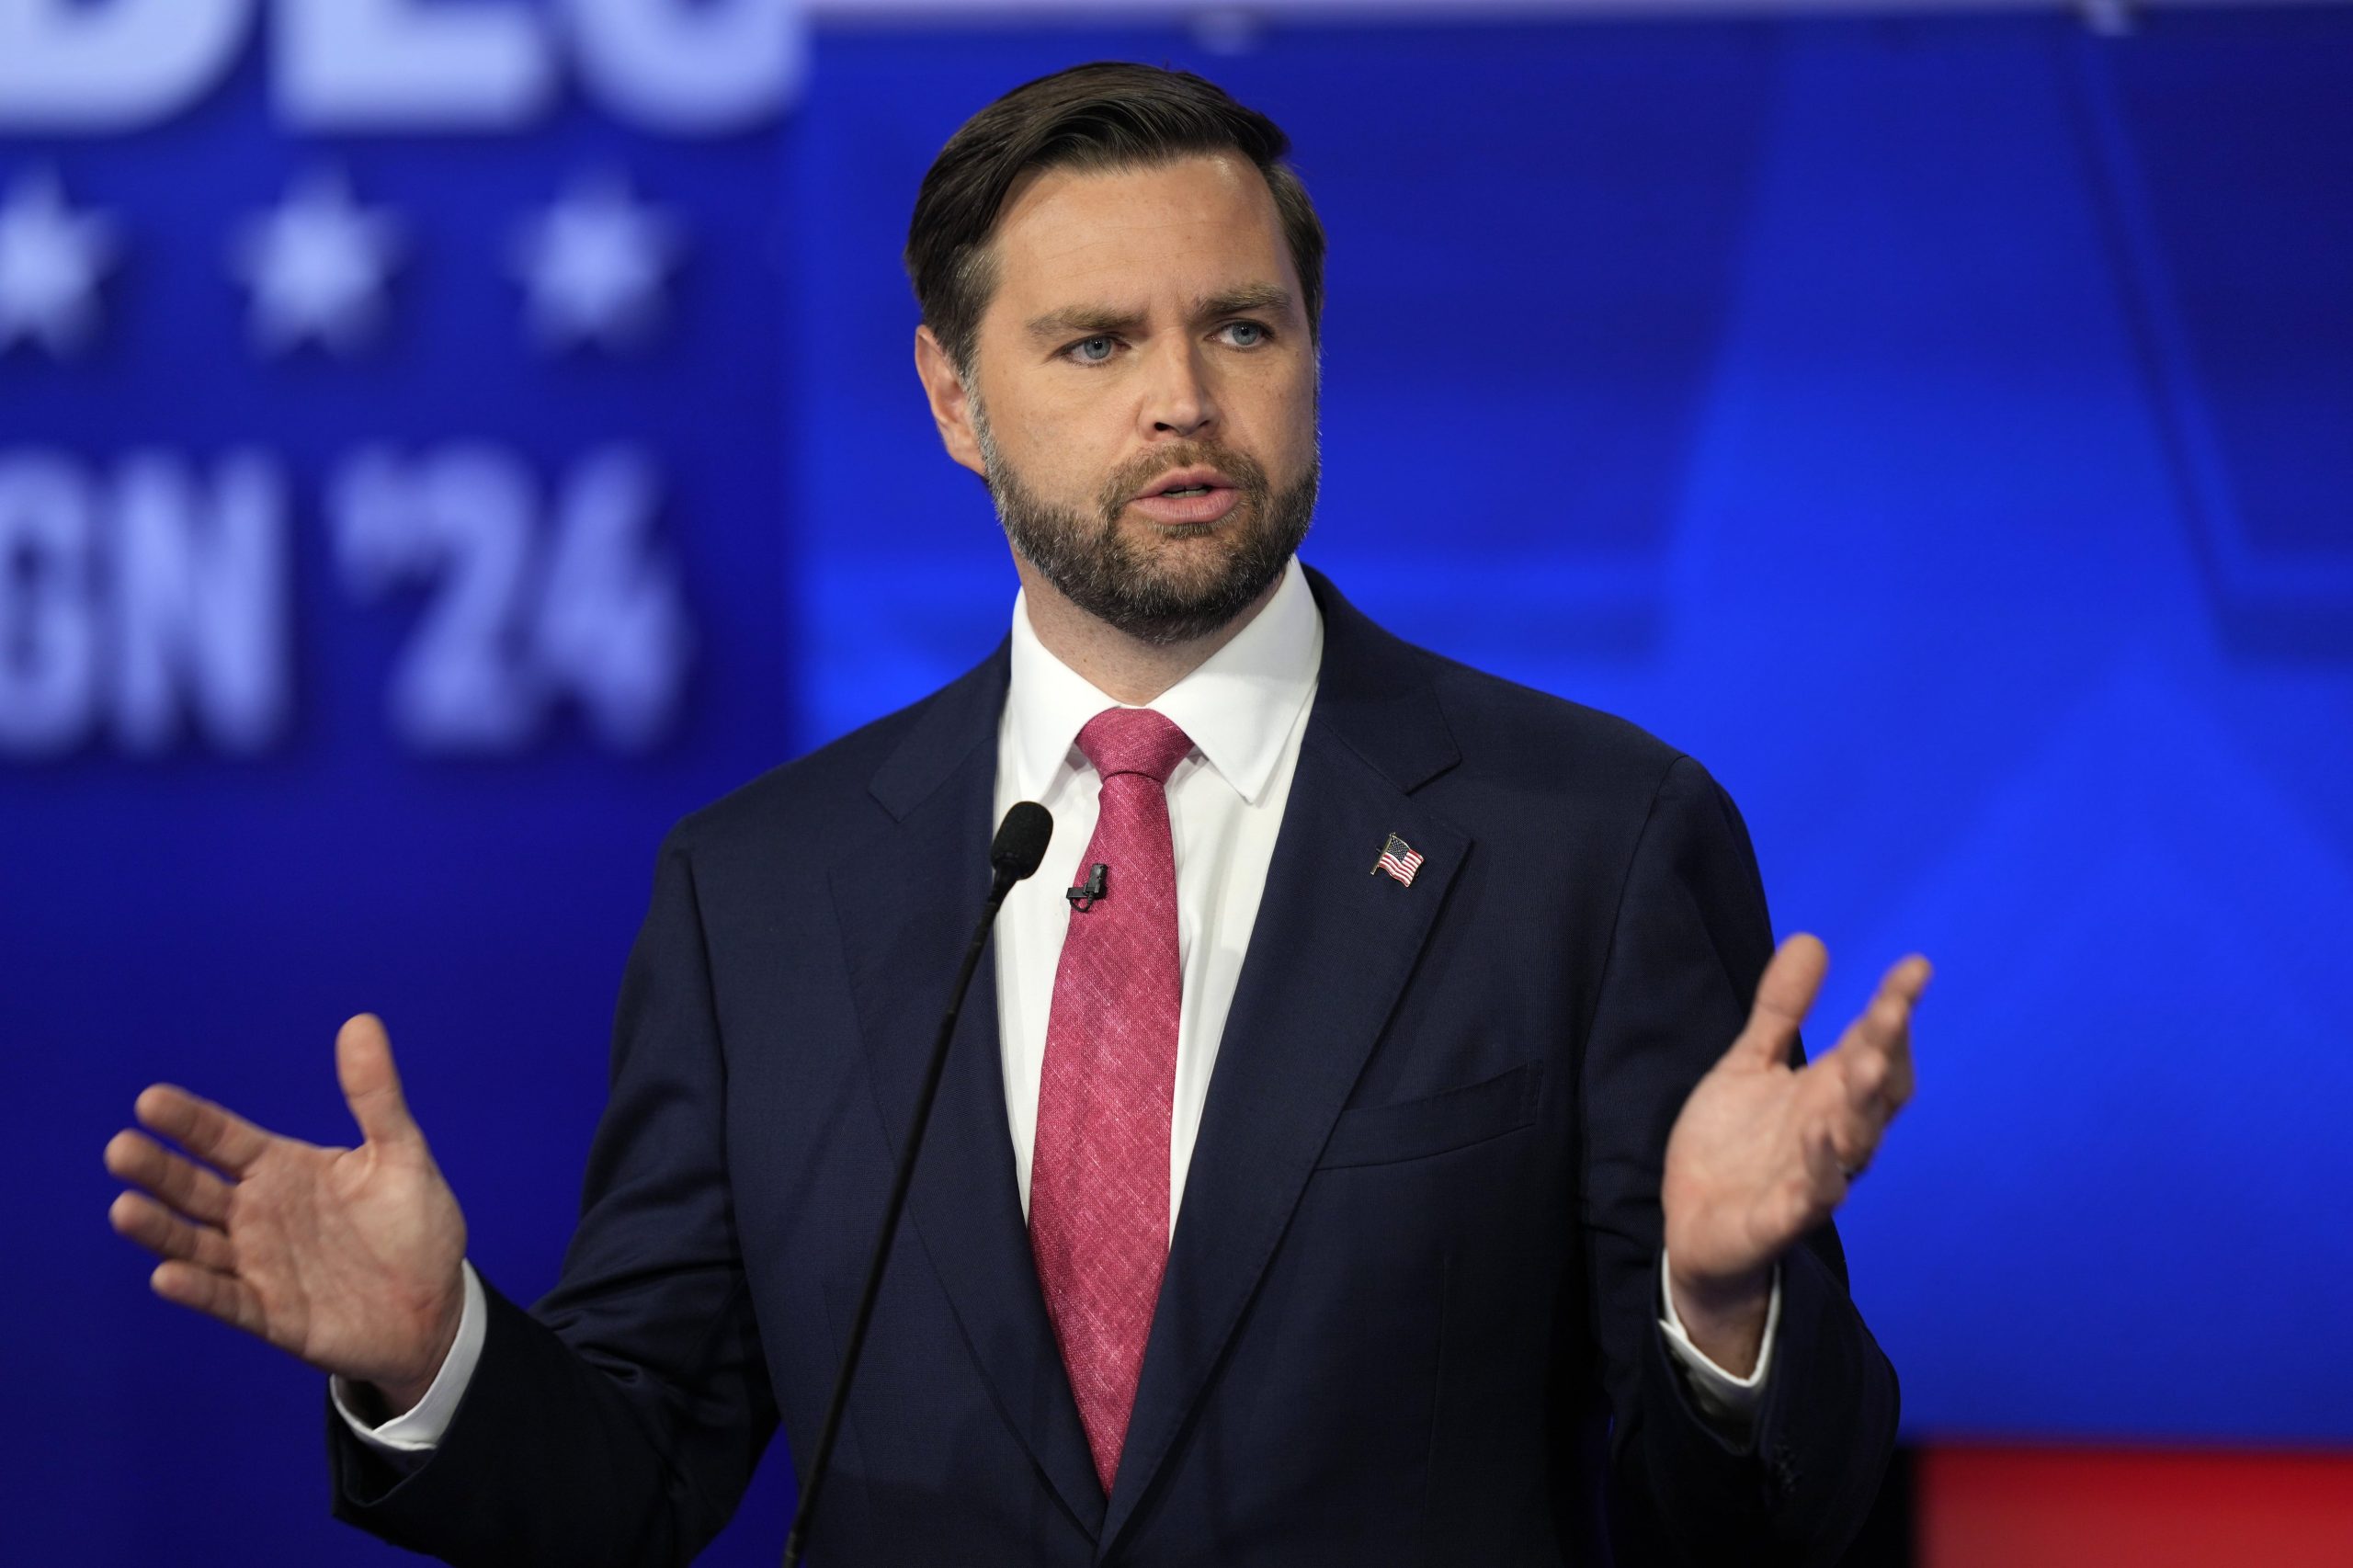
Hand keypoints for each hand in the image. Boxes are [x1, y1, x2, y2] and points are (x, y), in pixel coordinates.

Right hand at [104, 1014, 468, 1415]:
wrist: (435, 1305)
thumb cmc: (413, 1225)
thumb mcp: (401, 1154)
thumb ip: (376, 1096)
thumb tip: (362, 1022)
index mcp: (282, 1169)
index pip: (224, 1139)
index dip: (189, 1121)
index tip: (150, 1100)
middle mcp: (258, 1214)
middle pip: (195, 1188)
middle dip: (158, 1169)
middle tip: (121, 1148)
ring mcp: (258, 1264)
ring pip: (196, 1243)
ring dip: (160, 1230)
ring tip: (124, 1209)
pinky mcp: (269, 1313)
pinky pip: (226, 1300)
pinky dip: (198, 1289)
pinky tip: (168, 1276)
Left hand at [1660, 935, 1929, 1371]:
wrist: (1693, 1225)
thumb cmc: (1734, 1146)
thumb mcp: (1748, 1065)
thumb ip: (1780, 1011)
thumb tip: (1812, 940)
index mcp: (1828, 1093)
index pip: (1874, 1046)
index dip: (1894, 1008)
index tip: (1916, 966)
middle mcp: (1834, 1132)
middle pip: (1875, 1090)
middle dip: (1886, 1050)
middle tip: (1892, 1008)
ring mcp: (1815, 1175)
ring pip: (1855, 1141)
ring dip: (1862, 1106)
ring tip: (1863, 1064)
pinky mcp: (1785, 1217)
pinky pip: (1813, 1194)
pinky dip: (1820, 1170)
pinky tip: (1819, 1137)